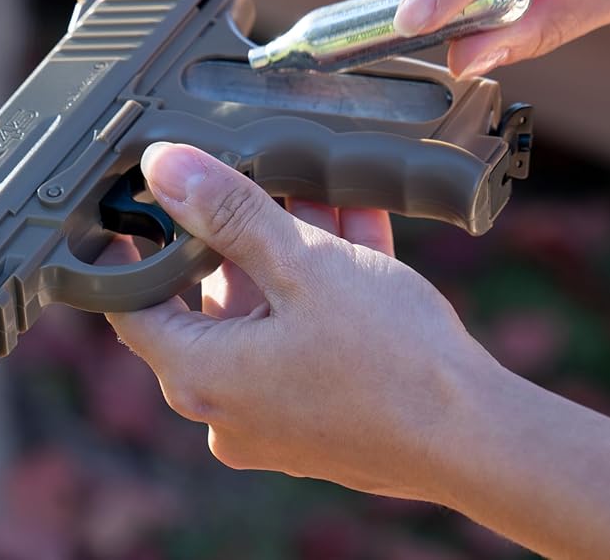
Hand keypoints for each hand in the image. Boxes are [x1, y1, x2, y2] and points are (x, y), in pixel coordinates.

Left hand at [104, 142, 496, 500]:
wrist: (479, 437)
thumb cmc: (391, 360)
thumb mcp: (303, 265)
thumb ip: (230, 213)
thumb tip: (166, 170)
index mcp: (203, 375)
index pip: (132, 305)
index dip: (130, 249)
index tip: (135, 207)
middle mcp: (227, 405)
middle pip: (211, 298)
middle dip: (241, 232)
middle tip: (252, 179)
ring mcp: (273, 412)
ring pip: (267, 308)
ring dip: (291, 249)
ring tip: (318, 190)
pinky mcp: (316, 410)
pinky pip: (303, 333)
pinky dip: (321, 285)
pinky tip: (352, 225)